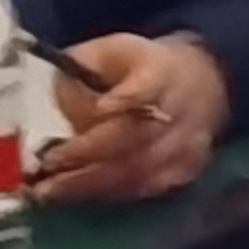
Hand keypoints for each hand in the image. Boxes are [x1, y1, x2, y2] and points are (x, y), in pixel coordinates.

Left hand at [31, 33, 228, 203]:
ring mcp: (189, 142)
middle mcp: (183, 108)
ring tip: (51, 188)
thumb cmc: (137, 69)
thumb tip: (57, 113)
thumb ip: (81, 74)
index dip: (130, 95)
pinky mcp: (188, 168)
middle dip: (90, 150)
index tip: (101, 107)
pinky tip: (80, 194)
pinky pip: (147, 187)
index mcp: (162, 70)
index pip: (150, 83)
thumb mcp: (107, 54)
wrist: (198, 81)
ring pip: (141, 167)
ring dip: (93, 180)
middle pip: (139, 134)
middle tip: (50, 162)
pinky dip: (111, 192)